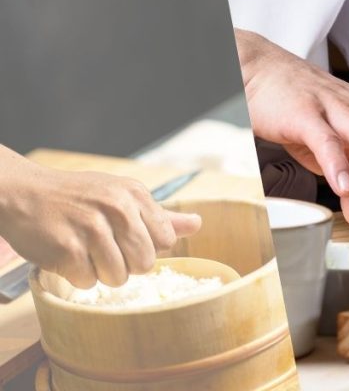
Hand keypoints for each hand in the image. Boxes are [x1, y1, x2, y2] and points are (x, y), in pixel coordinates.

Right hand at [0, 150, 200, 287]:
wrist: (23, 193)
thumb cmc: (77, 197)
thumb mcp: (121, 196)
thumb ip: (160, 215)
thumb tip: (198, 224)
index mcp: (135, 195)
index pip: (167, 240)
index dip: (148, 247)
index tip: (127, 240)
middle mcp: (117, 208)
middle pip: (145, 263)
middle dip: (127, 265)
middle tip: (105, 250)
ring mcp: (91, 228)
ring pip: (119, 277)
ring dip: (102, 273)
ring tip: (86, 253)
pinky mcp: (67, 248)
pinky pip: (88, 282)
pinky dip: (78, 276)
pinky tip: (68, 256)